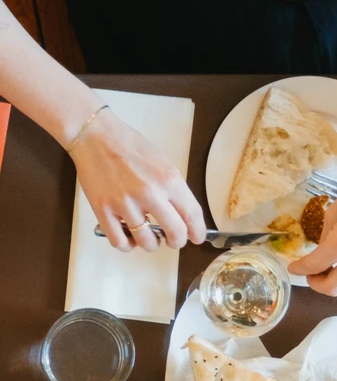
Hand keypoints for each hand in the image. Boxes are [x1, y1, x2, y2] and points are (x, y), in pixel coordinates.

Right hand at [73, 105, 206, 251]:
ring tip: (148, 235)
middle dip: (177, 241)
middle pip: (176, 234)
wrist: (94, 135)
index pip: (193, 215)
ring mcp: (125, 203)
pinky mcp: (104, 210)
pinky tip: (129, 237)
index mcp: (169, 179)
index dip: (197, 232)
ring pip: (148, 242)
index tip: (196, 237)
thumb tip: (183, 214)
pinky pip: (120, 242)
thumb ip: (173, 189)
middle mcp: (150, 193)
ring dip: (151, 244)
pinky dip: (127, 245)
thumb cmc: (129, 145)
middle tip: (173, 240)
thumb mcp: (162, 162)